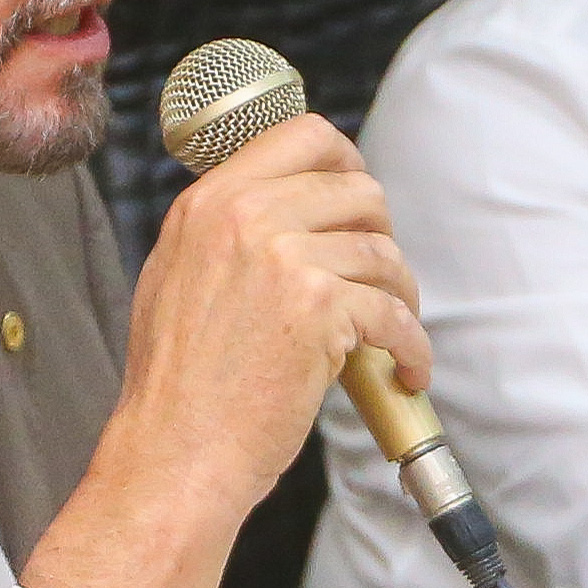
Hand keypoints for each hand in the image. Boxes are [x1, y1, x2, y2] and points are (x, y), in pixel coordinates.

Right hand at [96, 112, 429, 516]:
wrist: (174, 452)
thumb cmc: (178, 385)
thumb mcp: (176, 277)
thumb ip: (226, 231)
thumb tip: (288, 206)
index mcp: (209, 202)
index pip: (301, 135)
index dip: (347, 162)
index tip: (360, 200)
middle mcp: (245, 216)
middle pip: (357, 189)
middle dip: (382, 235)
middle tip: (380, 279)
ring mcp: (284, 258)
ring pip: (382, 252)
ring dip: (402, 296)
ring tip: (395, 334)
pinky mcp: (320, 308)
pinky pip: (394, 312)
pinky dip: (412, 345)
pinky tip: (407, 369)